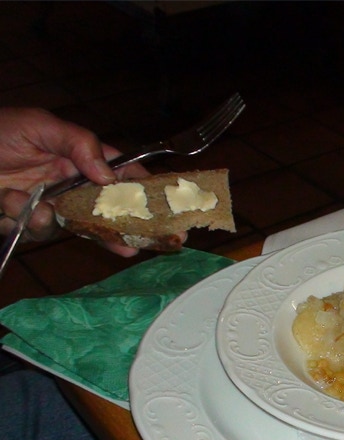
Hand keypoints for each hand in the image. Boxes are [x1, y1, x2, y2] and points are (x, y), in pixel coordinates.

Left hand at [0, 108, 149, 256]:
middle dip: (125, 229)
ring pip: (73, 227)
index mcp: (81, 157)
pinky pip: (39, 231)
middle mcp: (71, 183)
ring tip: (33, 206)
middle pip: (109, 210)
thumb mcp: (40, 125)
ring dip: (53, 220)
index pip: (123, 173)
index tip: (165, 207)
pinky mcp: (28, 220)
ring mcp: (51, 204)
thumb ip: (79, 143)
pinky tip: (9, 200)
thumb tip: (109, 175)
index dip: (145, 189)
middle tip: (139, 245)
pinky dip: (24, 218)